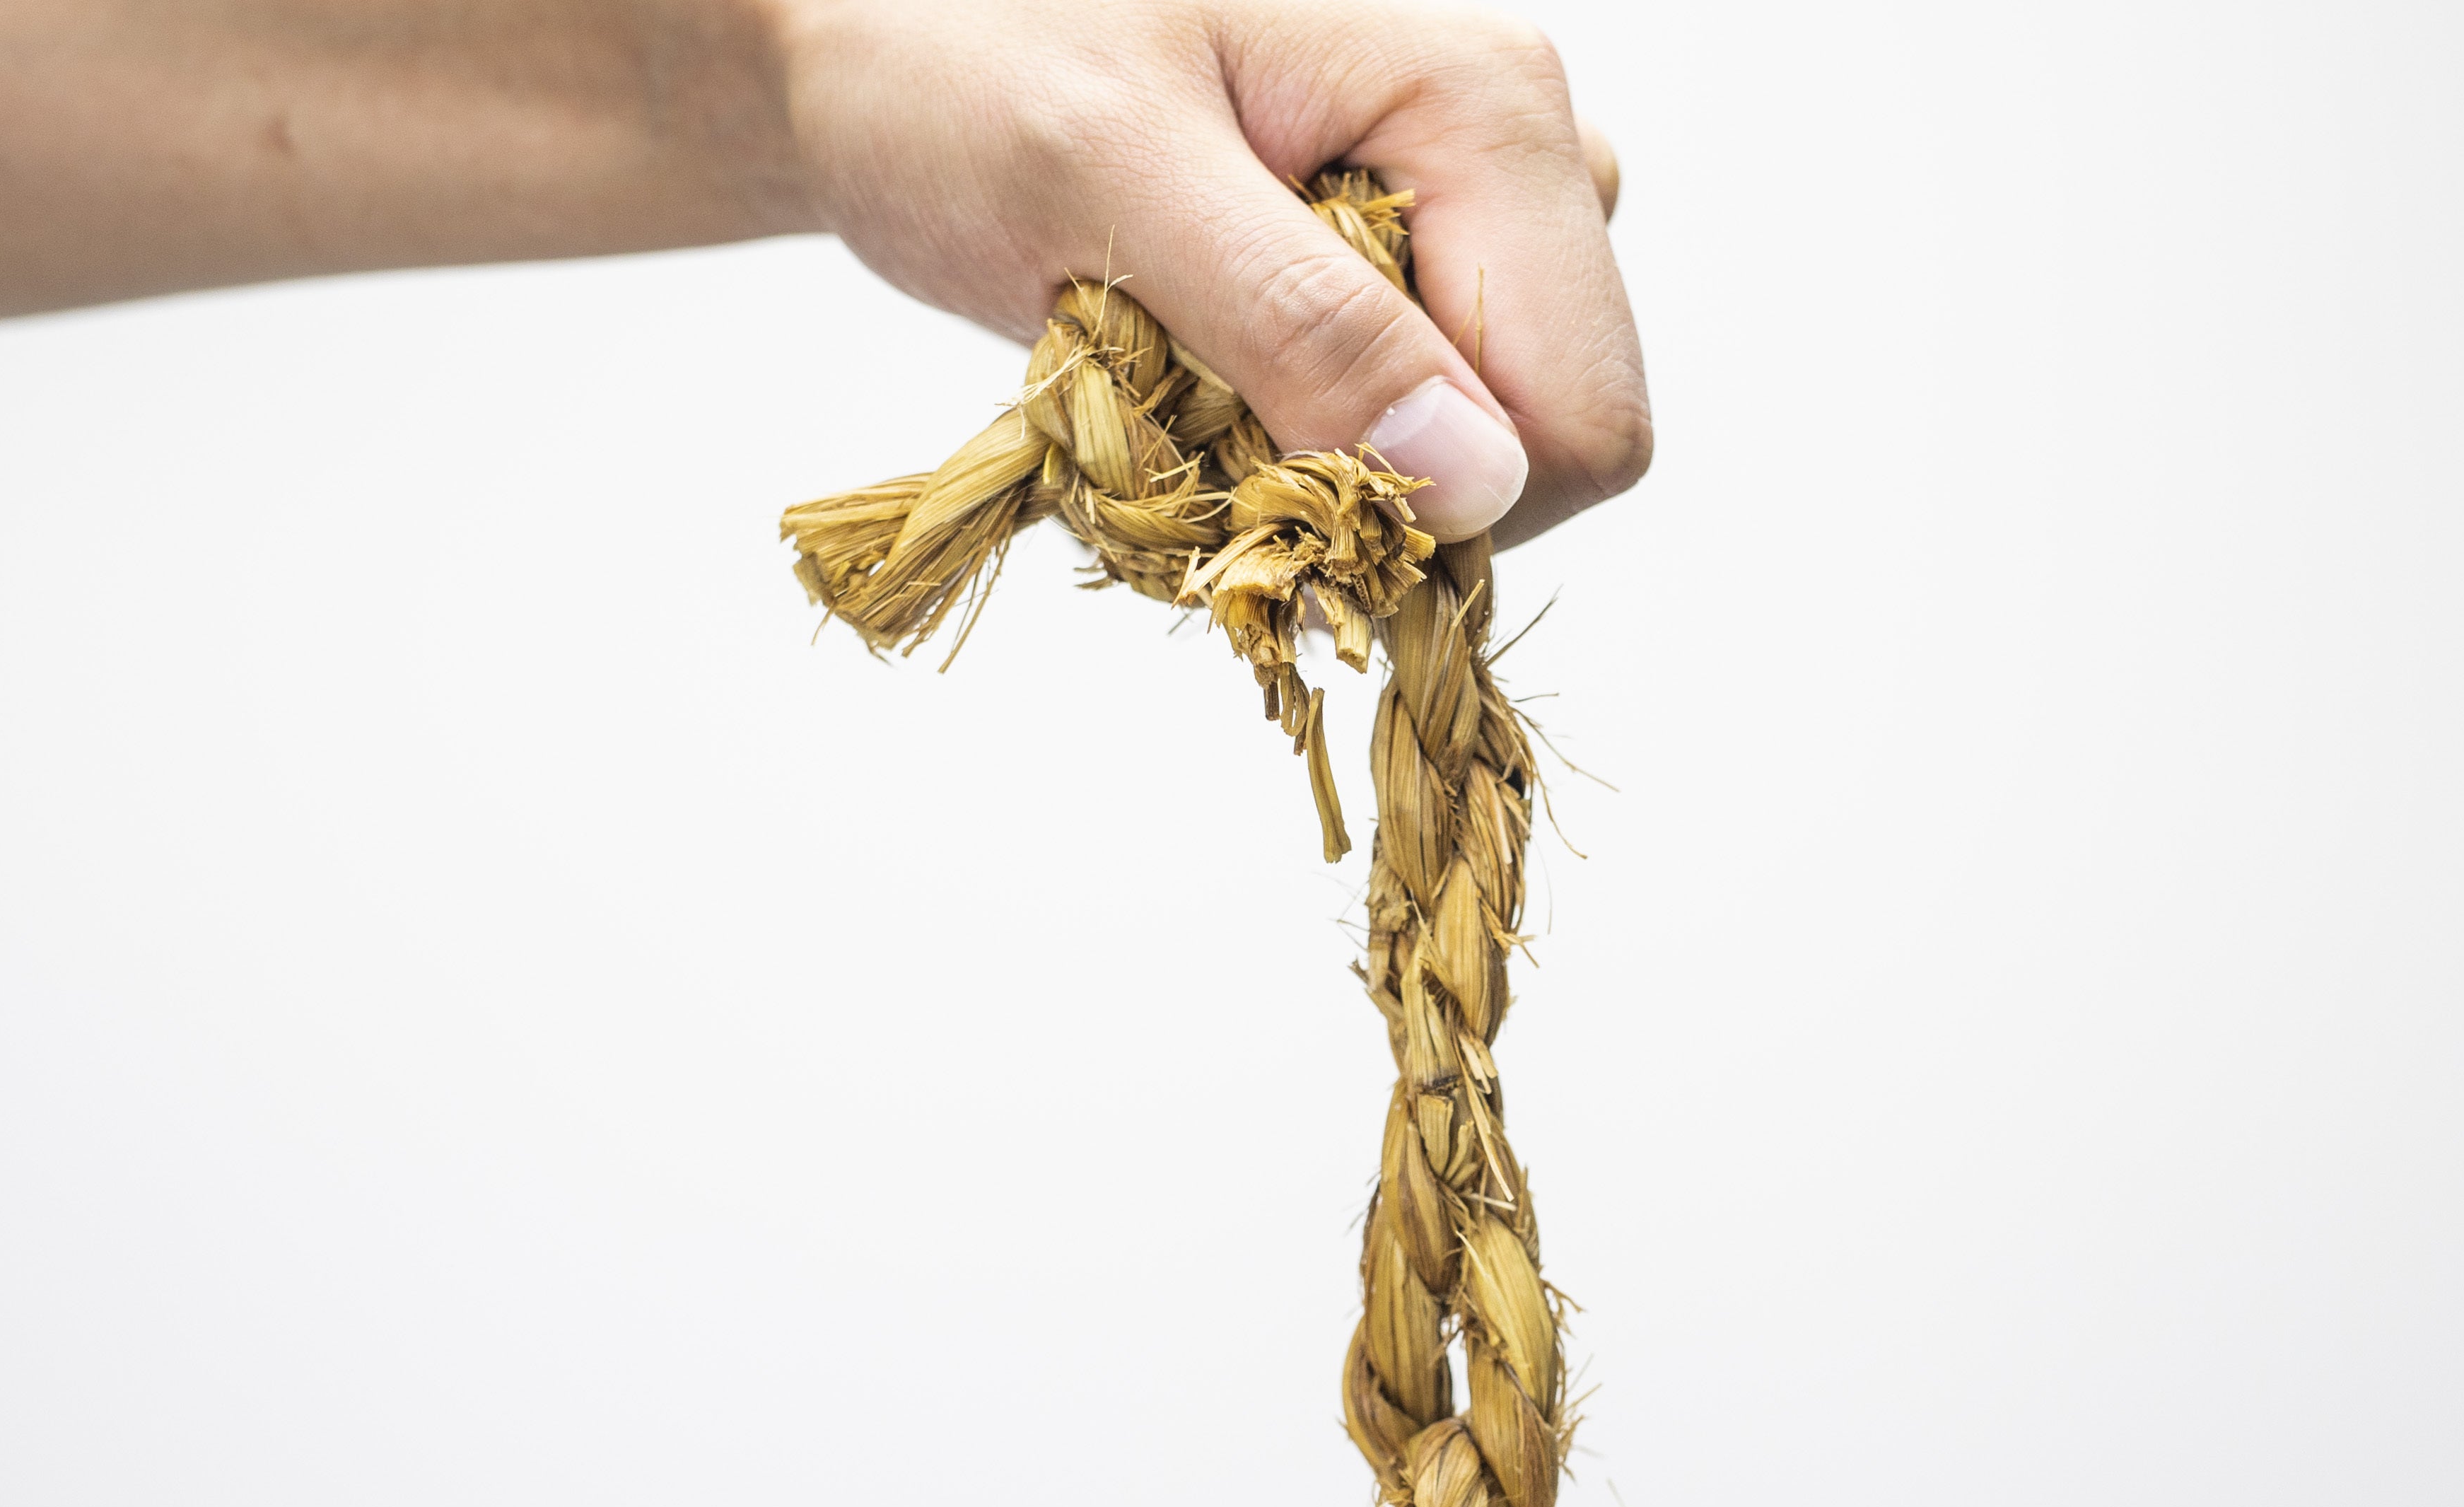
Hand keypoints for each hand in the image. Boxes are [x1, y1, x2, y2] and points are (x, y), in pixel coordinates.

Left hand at [771, 0, 1646, 545]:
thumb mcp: (1107, 181)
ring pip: (1471, 443)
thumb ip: (1301, 324)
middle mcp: (1513, 146)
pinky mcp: (1405, 254)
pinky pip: (1403, 414)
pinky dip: (1289, 427)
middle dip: (1371, 473)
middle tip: (1193, 391)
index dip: (1440, 500)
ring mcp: (1467, 203)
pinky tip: (1187, 349)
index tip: (1260, 456)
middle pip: (1543, 440)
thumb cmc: (964, 52)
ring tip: (1174, 353)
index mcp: (1487, 103)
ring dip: (1317, 455)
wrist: (882, 19)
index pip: (1581, 420)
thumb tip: (1481, 483)